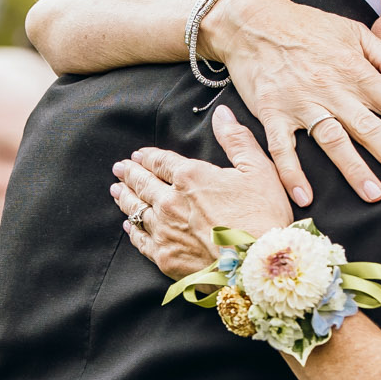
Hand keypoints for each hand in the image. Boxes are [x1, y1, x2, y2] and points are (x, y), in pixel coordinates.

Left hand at [112, 106, 295, 277]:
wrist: (258, 266)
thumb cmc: (263, 216)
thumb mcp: (258, 170)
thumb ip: (237, 140)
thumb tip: (222, 113)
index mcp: (190, 177)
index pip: (161, 161)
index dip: (148, 156)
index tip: (138, 155)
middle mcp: (170, 201)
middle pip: (142, 184)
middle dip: (129, 174)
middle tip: (119, 168)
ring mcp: (164, 230)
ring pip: (136, 209)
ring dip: (125, 197)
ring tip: (117, 190)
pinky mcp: (164, 257)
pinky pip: (141, 240)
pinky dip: (132, 229)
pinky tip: (129, 225)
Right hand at [199, 0, 380, 205]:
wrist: (253, 21)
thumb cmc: (307, 27)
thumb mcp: (353, 32)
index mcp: (356, 71)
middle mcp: (332, 90)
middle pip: (369, 127)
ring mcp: (301, 104)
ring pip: (331, 140)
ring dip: (352, 168)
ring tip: (374, 194)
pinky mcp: (272, 114)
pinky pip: (282, 148)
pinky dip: (291, 172)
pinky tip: (305, 197)